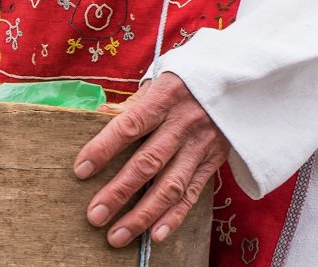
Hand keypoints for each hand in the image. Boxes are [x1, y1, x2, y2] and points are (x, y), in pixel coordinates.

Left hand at [76, 73, 227, 248]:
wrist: (236, 86)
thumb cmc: (184, 84)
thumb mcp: (158, 82)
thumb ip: (130, 104)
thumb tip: (97, 114)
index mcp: (164, 99)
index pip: (129, 126)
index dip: (104, 148)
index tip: (81, 170)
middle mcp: (183, 125)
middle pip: (147, 162)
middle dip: (119, 192)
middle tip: (95, 215)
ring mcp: (199, 146)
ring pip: (169, 186)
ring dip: (142, 214)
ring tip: (118, 235)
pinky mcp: (212, 163)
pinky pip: (192, 194)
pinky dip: (174, 216)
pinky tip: (154, 234)